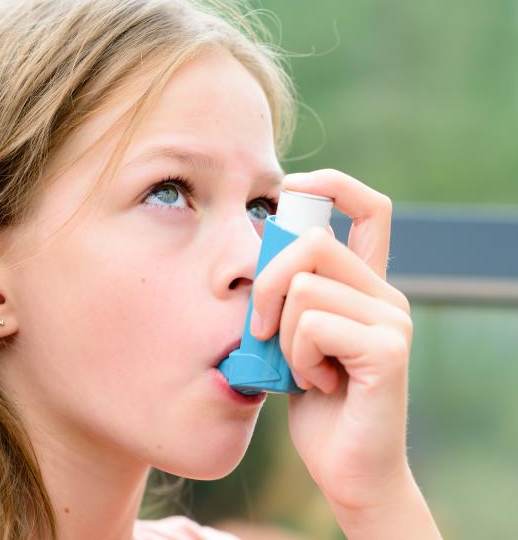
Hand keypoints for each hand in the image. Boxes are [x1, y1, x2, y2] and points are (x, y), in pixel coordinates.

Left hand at [249, 169, 415, 512]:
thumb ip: (288, 294)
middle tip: (261, 329)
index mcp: (364, 284)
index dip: (330, 184)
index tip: (289, 187)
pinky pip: (312, 326)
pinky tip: (317, 384)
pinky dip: (297, 358)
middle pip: (311, 241)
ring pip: (303, 288)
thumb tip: (260, 250)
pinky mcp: (387, 350)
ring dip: (282, 335)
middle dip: (266, 283)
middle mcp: (385, 294)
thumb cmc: (315, 401)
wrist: (346, 467)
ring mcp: (391, 320)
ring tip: (302, 368)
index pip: (368, 207)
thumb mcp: (293, 336)